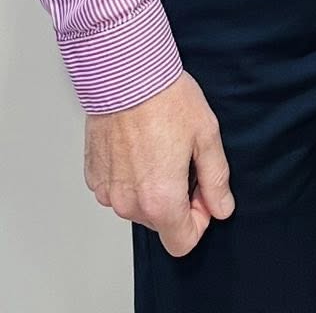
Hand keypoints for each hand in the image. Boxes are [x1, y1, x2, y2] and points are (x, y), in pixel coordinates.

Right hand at [84, 71, 232, 256]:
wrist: (125, 73)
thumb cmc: (166, 99)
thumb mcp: (206, 136)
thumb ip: (216, 180)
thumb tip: (222, 208)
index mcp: (160, 201)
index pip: (182, 243)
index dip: (199, 219)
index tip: (201, 189)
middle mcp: (129, 204)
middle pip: (160, 222)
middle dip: (175, 199)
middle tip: (182, 157)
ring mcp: (107, 191)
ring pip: (137, 205)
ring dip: (151, 187)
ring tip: (158, 146)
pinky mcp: (94, 175)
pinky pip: (117, 188)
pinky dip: (129, 175)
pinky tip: (137, 144)